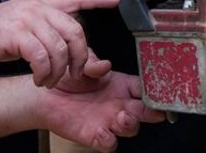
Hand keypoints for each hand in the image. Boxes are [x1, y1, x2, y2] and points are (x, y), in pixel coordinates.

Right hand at [0, 0, 117, 86]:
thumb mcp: (24, 24)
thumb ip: (49, 30)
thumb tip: (75, 48)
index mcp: (41, 1)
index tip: (115, 0)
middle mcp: (37, 7)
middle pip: (76, 30)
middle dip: (80, 56)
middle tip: (74, 73)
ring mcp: (27, 19)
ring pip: (61, 48)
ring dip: (59, 71)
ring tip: (48, 79)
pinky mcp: (17, 35)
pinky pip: (43, 57)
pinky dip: (44, 73)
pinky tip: (37, 78)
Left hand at [39, 69, 164, 151]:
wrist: (46, 95)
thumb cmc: (68, 78)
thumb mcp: (82, 64)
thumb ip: (93, 63)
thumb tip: (105, 65)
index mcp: (121, 85)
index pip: (144, 88)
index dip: (154, 89)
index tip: (159, 89)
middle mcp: (119, 104)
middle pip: (145, 111)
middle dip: (152, 111)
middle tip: (153, 109)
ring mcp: (108, 121)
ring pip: (131, 128)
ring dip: (131, 125)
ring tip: (123, 117)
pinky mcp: (94, 136)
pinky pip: (109, 144)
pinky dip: (109, 140)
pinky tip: (102, 131)